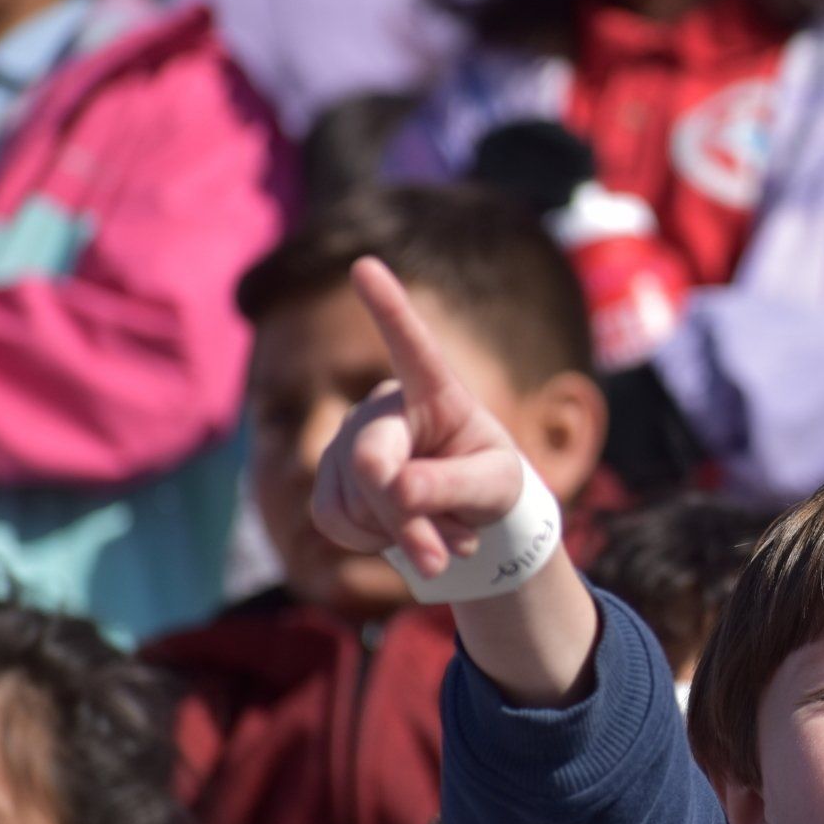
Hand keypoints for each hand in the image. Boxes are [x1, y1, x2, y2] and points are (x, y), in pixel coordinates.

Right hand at [311, 258, 523, 578]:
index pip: (412, 346)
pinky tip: (402, 537)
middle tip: (443, 557)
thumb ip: (454, 484)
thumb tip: (394, 486)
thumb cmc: (489, 481)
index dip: (388, 307)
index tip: (366, 265)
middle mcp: (383, 406)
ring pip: (352, 501)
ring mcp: (347, 441)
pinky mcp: (328, 481)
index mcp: (436, 392)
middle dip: (405, 516)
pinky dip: (374, 543)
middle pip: (372, 463)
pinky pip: (335, 520)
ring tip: (441, 539)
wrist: (467, 513)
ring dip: (401, 536)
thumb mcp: (494, 486)